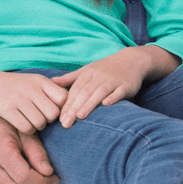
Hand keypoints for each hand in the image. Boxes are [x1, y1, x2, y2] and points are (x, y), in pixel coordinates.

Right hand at [0, 70, 67, 133]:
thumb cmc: (17, 86)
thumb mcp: (36, 81)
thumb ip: (53, 90)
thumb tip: (75, 99)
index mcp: (41, 81)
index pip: (64, 97)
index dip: (62, 107)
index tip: (54, 110)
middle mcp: (31, 88)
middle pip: (53, 113)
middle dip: (50, 120)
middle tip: (43, 118)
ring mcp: (18, 99)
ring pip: (40, 122)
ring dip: (38, 126)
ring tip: (32, 120)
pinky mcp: (6, 110)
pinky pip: (26, 127)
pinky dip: (27, 130)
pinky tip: (23, 125)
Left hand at [51, 46, 169, 126]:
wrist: (132, 60)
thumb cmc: (107, 68)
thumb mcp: (87, 70)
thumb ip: (70, 78)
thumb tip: (51, 82)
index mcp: (88, 73)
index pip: (75, 90)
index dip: (67, 104)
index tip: (60, 118)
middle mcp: (100, 76)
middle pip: (85, 93)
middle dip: (74, 108)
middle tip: (65, 123)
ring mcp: (114, 80)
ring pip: (100, 92)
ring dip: (90, 104)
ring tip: (80, 116)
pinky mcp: (127, 85)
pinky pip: (119, 91)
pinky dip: (113, 97)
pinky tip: (106, 104)